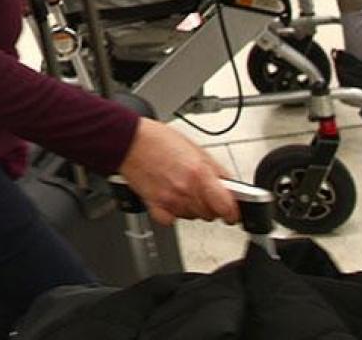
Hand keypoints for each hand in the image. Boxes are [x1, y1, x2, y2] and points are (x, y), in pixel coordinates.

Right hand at [117, 119, 239, 226]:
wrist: (128, 141)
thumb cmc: (158, 140)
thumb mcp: (196, 149)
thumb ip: (216, 170)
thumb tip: (230, 186)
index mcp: (200, 174)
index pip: (227, 208)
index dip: (233, 211)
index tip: (232, 211)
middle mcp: (186, 190)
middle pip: (210, 215)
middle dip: (211, 205)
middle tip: (203, 191)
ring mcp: (170, 200)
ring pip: (192, 217)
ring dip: (192, 208)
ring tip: (182, 189)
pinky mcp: (154, 205)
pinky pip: (171, 220)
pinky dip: (173, 213)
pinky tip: (170, 199)